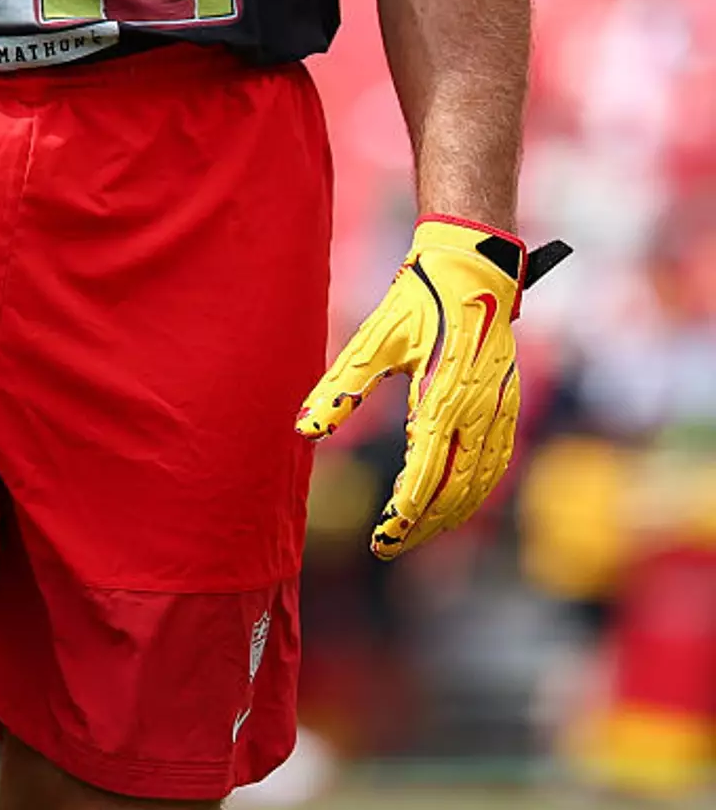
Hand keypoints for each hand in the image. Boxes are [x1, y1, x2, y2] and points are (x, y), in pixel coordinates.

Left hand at [296, 218, 567, 557]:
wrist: (474, 267)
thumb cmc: (419, 300)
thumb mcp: (374, 340)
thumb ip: (341, 387)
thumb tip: (306, 429)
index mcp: (441, 398)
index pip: (424, 475)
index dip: (403, 515)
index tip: (381, 540)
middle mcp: (476, 411)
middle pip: (455, 491)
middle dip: (424, 526)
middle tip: (390, 545)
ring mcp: (498, 409)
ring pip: (481, 483)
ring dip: (451, 515)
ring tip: (417, 532)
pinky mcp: (508, 403)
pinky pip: (497, 462)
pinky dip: (477, 490)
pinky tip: (457, 501)